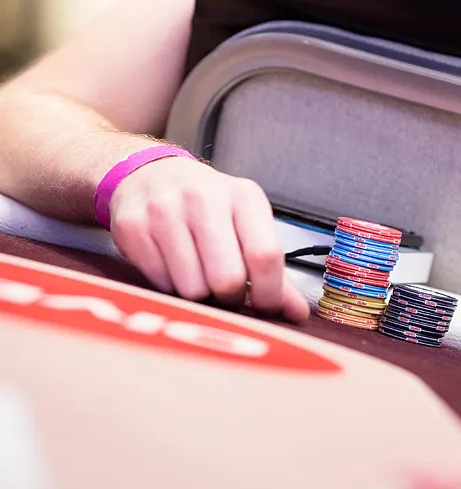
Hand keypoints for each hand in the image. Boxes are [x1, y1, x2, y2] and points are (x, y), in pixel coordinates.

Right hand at [108, 156, 308, 322]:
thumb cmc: (207, 205)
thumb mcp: (246, 224)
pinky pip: (161, 285)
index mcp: (243, 196)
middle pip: (227, 279)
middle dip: (229, 297)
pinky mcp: (134, 227)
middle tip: (225, 289)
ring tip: (198, 274)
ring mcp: (165, 211)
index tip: (265, 307)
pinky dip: (171, 288)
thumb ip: (273, 270)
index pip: (265, 255)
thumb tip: (297, 314)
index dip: (269, 294)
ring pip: (192, 289)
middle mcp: (204, 198)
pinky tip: (173, 266)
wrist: (149, 174)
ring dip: (199, 295)